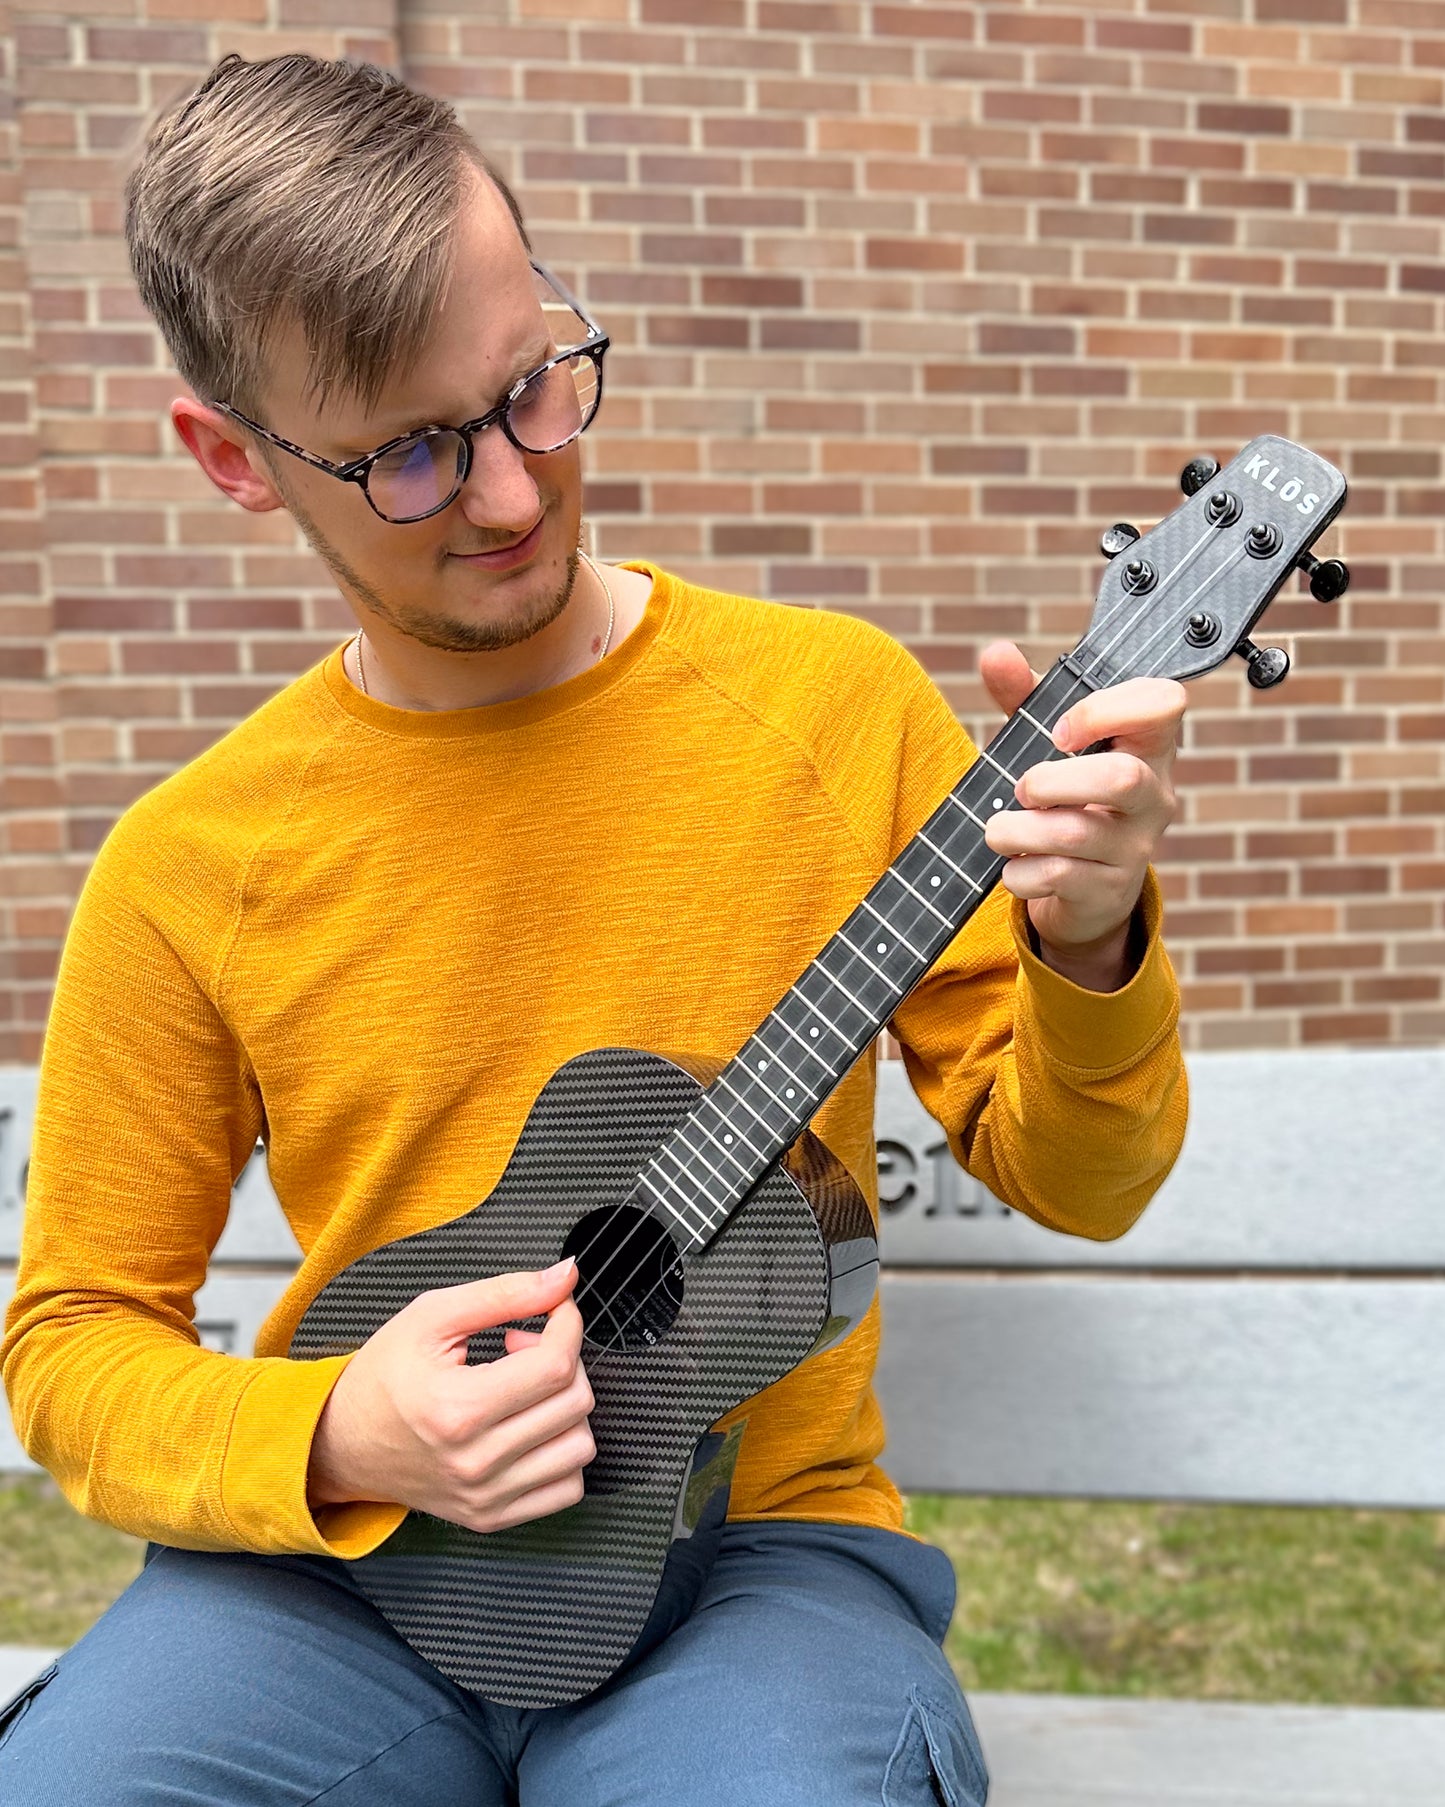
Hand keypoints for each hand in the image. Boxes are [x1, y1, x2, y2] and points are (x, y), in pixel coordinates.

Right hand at [306, 1256, 595, 1534]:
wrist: (342, 1441)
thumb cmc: (384, 1375)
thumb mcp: (432, 1315)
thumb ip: (505, 1293)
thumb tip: (565, 1276)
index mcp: (457, 1409)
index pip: (556, 1364)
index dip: (567, 1324)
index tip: (554, 1310)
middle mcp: (475, 1462)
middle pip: (574, 1402)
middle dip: (565, 1359)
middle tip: (525, 1346)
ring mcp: (485, 1496)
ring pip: (580, 1446)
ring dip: (565, 1406)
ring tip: (525, 1388)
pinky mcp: (491, 1517)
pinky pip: (568, 1488)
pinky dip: (561, 1451)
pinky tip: (531, 1427)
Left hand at [978, 641, 1184, 984]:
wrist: (1088, 889)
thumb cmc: (1070, 796)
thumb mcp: (1048, 741)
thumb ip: (1024, 696)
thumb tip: (996, 654)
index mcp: (1148, 744)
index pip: (1166, 703)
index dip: (1108, 709)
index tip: (1060, 730)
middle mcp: (1154, 794)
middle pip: (1122, 779)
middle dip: (1053, 781)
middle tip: (1023, 787)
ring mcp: (1135, 846)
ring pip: (1077, 833)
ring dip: (1019, 829)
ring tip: (998, 829)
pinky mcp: (1108, 889)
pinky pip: (1058, 877)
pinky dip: (1020, 871)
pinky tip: (1015, 866)